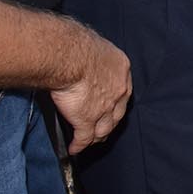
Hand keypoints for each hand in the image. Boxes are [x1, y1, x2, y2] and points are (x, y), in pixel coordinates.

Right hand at [51, 32, 131, 154]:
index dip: (116, 100)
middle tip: (104, 128)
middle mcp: (118, 90)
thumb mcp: (94, 47)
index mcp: (121, 69)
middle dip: (110, 122)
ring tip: (91, 141)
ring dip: (97, 136)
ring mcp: (105, 108)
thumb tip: (82, 59)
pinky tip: (74, 149)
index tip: (111, 106)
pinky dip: (79, 145)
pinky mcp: (87, 120)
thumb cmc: (76, 44)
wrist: (69, 56)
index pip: (123, 90)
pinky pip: (84, 137)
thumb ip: (94, 58)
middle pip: (117, 113)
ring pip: (104, 128)